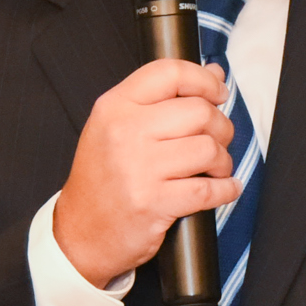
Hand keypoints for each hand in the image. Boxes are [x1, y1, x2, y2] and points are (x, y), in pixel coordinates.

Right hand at [53, 59, 238, 287]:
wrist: (80, 232)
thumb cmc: (103, 179)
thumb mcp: (117, 127)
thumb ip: (163, 99)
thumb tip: (215, 74)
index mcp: (114, 107)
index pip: (170, 73)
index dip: (204, 80)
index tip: (218, 93)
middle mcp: (125, 132)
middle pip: (199, 111)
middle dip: (220, 127)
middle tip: (216, 140)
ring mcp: (139, 169)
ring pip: (208, 148)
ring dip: (222, 160)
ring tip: (214, 168)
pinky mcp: (154, 203)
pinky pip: (208, 189)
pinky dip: (226, 189)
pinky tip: (223, 188)